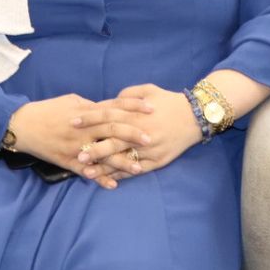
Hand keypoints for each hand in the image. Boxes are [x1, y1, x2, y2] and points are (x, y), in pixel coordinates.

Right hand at [7, 93, 153, 184]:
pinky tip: (113, 185)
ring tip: (139, 168)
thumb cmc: (48, 110)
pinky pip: (86, 172)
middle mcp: (82, 129)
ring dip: (121, 162)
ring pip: (102, 155)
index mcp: (85, 112)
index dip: (133, 107)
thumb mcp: (72, 101)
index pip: (114, 107)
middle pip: (112, 130)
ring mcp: (75, 147)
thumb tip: (112, 107)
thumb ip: (93, 106)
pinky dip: (99, 179)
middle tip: (151, 139)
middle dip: (132, 135)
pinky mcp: (67, 161)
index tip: (151, 109)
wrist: (22, 126)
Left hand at [75, 83, 203, 186]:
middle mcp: (141, 133)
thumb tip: (108, 103)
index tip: (73, 123)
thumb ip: (126, 96)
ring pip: (122, 160)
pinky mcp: (158, 161)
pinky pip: (137, 170)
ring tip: (87, 172)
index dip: (89, 119)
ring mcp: (150, 149)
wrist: (196, 117)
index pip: (107, 116)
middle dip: (92, 148)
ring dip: (103, 167)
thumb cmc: (170, 101)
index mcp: (136, 114)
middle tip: (75, 154)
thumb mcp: (148, 91)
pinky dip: (122, 175)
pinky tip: (109, 179)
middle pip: (112, 142)